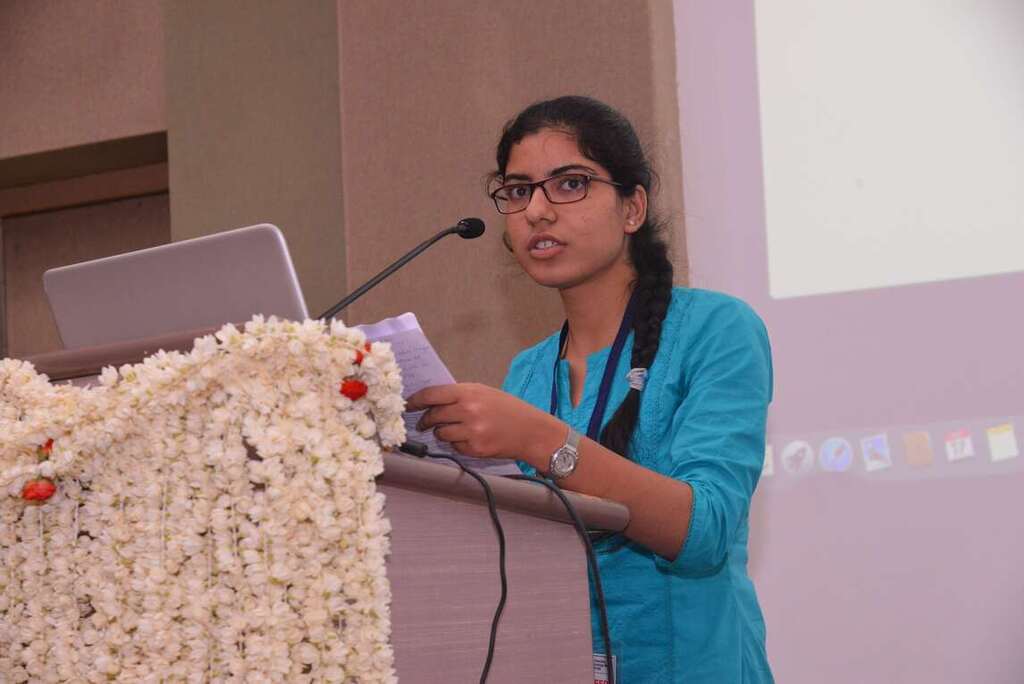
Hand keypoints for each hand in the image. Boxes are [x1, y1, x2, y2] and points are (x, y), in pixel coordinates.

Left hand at [405, 383, 563, 462]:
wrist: (531, 430)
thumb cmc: (508, 409)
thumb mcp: (484, 393)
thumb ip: (459, 396)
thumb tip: (431, 402)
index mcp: (469, 392)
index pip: (431, 395)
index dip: (416, 401)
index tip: (408, 405)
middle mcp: (468, 410)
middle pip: (433, 416)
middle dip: (426, 420)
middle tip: (424, 423)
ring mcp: (471, 431)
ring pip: (441, 434)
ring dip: (442, 433)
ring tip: (455, 430)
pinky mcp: (475, 448)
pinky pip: (454, 446)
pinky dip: (457, 444)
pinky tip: (471, 438)